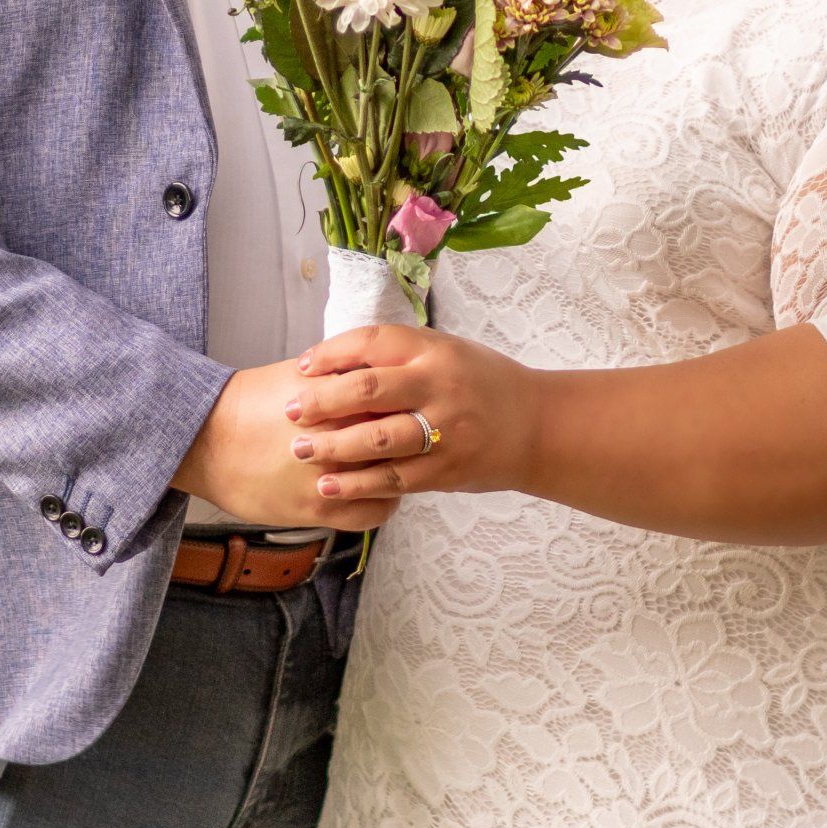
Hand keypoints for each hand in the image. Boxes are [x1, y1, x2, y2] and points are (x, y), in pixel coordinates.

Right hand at [173, 359, 397, 532]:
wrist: (209, 440)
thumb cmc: (254, 401)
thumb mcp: (303, 373)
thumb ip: (345, 371)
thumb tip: (382, 368)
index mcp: (341, 397)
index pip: (399, 399)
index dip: (412, 400)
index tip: (415, 400)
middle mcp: (343, 438)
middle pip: (402, 439)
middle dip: (414, 434)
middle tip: (416, 430)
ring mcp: (334, 479)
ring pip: (395, 479)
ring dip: (402, 470)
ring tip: (398, 462)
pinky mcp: (322, 512)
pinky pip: (374, 512)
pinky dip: (383, 502)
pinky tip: (378, 490)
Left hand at [283, 326, 541, 507]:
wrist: (537, 427)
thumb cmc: (483, 383)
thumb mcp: (447, 351)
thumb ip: (400, 355)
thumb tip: (337, 362)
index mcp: (436, 349)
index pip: (373, 342)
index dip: (331, 353)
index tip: (302, 366)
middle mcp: (439, 386)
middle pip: (368, 388)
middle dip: (321, 400)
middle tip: (289, 411)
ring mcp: (444, 430)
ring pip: (377, 438)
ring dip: (332, 446)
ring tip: (300, 449)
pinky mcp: (446, 471)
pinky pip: (393, 478)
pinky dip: (357, 484)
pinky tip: (328, 485)